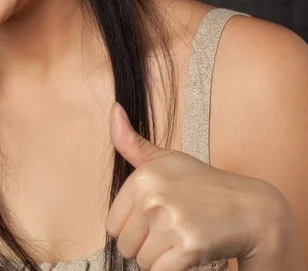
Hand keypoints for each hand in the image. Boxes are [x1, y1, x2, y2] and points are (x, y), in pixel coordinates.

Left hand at [105, 102, 284, 270]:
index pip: (112, 224)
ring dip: (160, 259)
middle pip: (126, 245)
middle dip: (146, 245)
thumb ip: (131, 143)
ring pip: (143, 261)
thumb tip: (114, 109)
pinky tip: (188, 252)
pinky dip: (172, 270)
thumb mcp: (165, 159)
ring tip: (180, 239)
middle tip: (171, 230)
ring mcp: (171, 221)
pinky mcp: (189, 246)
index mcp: (143, 177)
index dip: (133, 228)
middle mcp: (153, 197)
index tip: (155, 219)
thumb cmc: (202, 184)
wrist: (250, 209)